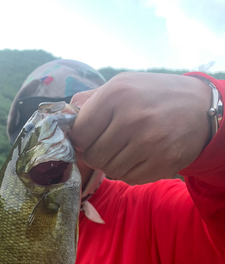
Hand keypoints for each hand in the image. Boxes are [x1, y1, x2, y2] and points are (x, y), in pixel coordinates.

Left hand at [70, 72, 211, 184]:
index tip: (91, 135)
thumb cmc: (153, 96)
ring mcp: (149, 143)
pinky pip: (129, 178)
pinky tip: (142, 155)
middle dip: (97, 153)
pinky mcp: (162, 163)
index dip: (81, 138)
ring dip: (114, 163)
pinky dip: (130, 171)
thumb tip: (63, 117)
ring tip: (129, 147)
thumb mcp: (122, 85)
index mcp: (117, 93)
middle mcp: (132, 118)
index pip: (79, 133)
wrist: (200, 108)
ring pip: (109, 170)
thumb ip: (90, 101)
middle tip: (111, 143)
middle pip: (92, 156)